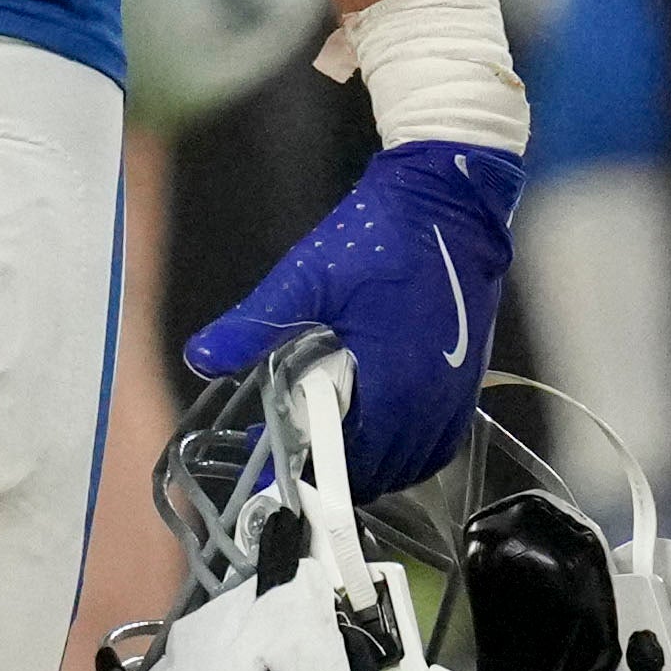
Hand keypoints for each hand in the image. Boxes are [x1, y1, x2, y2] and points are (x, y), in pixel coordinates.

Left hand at [185, 133, 522, 480]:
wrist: (448, 199)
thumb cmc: (379, 237)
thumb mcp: (306, 279)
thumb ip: (255, 324)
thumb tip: (201, 357)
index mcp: (393, 386)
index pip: (353, 461)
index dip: (315, 468)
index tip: (282, 456)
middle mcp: (430, 402)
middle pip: (384, 471)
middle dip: (341, 469)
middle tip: (302, 447)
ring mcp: (455, 393)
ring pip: (416, 461)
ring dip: (378, 463)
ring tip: (337, 442)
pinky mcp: (469, 378)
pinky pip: (441, 440)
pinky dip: (411, 448)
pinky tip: (383, 430)